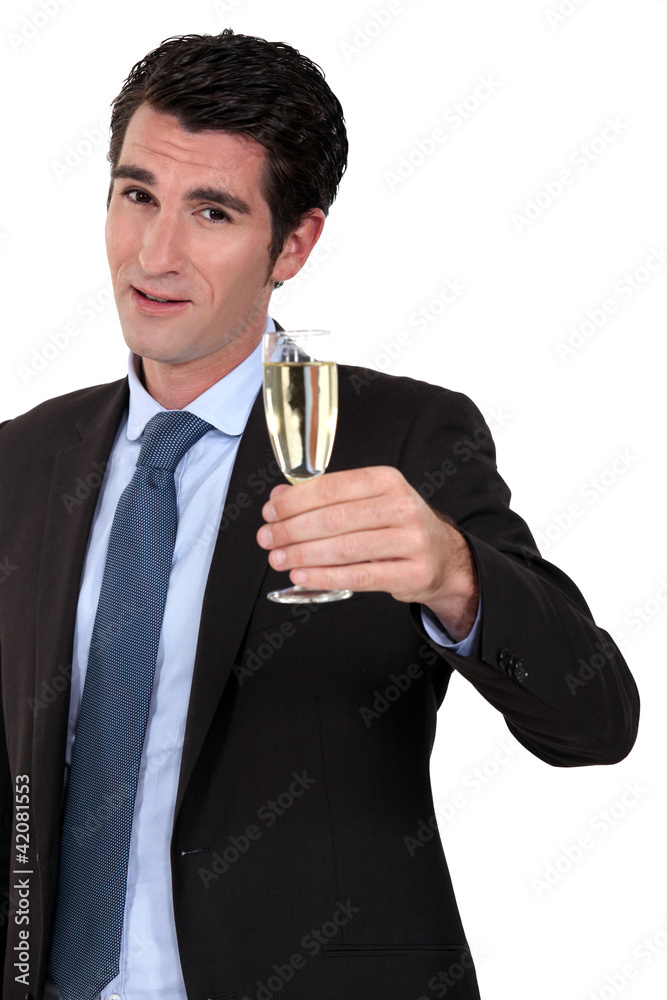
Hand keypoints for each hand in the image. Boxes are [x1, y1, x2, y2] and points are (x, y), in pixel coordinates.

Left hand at [256, 466, 478, 641]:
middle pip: (335, 519)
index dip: (294, 501)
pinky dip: (325, 576)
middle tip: (267, 539)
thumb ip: (325, 498)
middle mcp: (401, 506)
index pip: (331, 488)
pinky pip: (360, 576)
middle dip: (292, 530)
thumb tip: (279, 498)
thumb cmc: (396, 526)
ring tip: (278, 559)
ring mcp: (410, 540)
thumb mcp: (367, 502)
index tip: (270, 512)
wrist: (442, 556)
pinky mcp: (412, 572)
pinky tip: (302, 576)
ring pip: (345, 548)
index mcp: (386, 481)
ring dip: (304, 555)